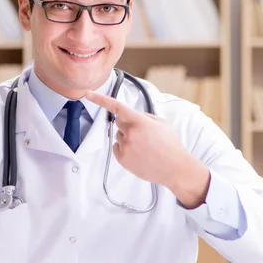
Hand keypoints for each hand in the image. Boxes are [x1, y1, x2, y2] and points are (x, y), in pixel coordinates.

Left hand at [85, 90, 209, 207]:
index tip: (87, 94)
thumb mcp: (161, 123)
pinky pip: (117, 148)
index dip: (100, 99)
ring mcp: (125, 146)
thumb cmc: (170, 145)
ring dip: (127, 139)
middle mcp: (129, 133)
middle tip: (144, 135)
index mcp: (139, 121)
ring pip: (119, 136)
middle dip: (128, 126)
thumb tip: (131, 116)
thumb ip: (143, 116)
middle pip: (119, 123)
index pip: (116, 107)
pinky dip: (125, 149)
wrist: (175, 168)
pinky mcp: (122, 159)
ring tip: (144, 147)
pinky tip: (139, 154)